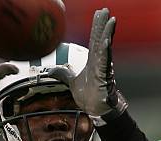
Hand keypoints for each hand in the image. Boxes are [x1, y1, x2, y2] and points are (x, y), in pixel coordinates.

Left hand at [48, 8, 127, 123]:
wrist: (95, 110)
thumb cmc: (89, 97)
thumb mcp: (71, 82)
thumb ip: (63, 73)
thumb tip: (50, 70)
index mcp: (93, 61)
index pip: (94, 39)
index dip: (96, 26)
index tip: (99, 13)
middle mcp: (99, 62)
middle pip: (101, 39)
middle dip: (103, 25)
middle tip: (105, 11)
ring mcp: (103, 69)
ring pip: (105, 48)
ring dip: (108, 34)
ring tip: (110, 21)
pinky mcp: (104, 78)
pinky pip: (105, 63)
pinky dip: (105, 52)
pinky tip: (106, 42)